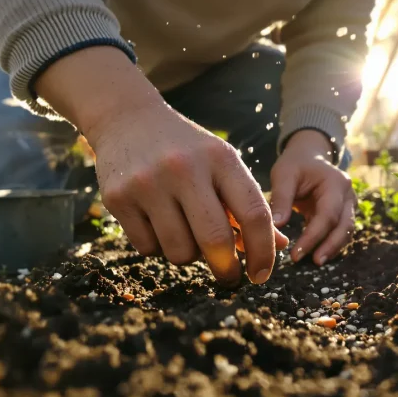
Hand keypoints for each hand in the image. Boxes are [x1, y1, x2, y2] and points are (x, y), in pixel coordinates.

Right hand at [34, 47, 287, 286]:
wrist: (128, 119)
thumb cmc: (188, 150)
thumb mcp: (222, 164)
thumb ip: (249, 204)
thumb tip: (279, 246)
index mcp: (220, 158)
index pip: (254, 213)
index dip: (263, 251)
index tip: (261, 273)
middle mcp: (184, 168)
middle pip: (215, 240)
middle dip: (227, 269)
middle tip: (230, 277)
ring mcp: (148, 183)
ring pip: (180, 252)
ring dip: (189, 256)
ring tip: (186, 234)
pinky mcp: (118, 198)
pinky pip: (148, 249)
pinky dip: (158, 247)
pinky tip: (157, 223)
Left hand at [270, 130, 355, 265]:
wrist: (309, 156)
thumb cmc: (295, 165)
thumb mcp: (284, 175)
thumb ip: (281, 199)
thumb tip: (276, 228)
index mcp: (335, 183)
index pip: (328, 215)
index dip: (314, 236)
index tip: (296, 253)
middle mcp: (347, 194)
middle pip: (345, 226)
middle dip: (330, 246)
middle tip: (314, 262)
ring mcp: (348, 204)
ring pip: (346, 231)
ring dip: (333, 248)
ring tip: (316, 261)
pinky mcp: (343, 213)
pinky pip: (340, 232)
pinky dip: (330, 244)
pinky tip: (317, 253)